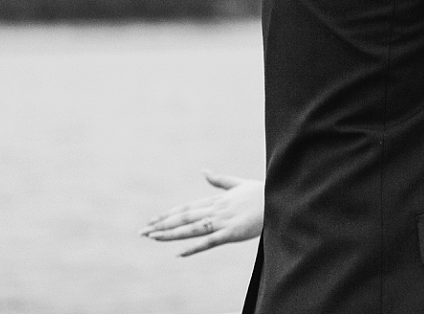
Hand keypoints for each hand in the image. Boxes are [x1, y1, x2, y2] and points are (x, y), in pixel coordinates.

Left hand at [140, 171, 262, 255]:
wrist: (280, 198)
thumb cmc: (262, 193)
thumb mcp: (238, 185)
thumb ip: (220, 180)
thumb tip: (204, 171)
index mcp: (216, 201)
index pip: (186, 209)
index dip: (168, 215)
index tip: (152, 220)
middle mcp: (215, 210)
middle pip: (183, 218)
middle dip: (162, 224)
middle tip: (142, 231)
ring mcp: (223, 221)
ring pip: (191, 229)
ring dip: (170, 234)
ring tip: (152, 237)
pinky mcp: (232, 233)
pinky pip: (209, 241)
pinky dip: (193, 247)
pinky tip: (179, 253)